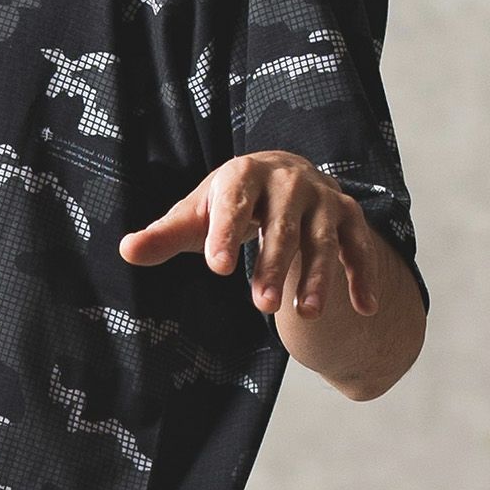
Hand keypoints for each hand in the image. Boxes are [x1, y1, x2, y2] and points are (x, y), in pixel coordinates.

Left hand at [118, 151, 382, 320]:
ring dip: (318, 276)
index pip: (234, 202)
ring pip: (323, 239)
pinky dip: (363, 276)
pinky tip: (364, 310)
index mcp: (244, 174)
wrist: (281, 176)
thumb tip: (126, 250)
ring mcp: (323, 198)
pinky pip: (360, 247)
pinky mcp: (349, 217)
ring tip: (305, 315)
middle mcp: (289, 180)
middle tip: (261, 305)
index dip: (226, 232)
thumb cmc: (229, 203)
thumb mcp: (197, 215)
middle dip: (274, 265)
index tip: (218, 268)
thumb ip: (165, 235)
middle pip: (281, 225)